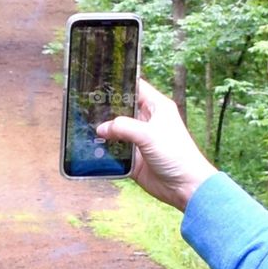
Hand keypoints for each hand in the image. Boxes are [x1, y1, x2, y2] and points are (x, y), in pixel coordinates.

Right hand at [96, 78, 217, 211]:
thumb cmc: (177, 155)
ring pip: (115, 130)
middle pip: (121, 109)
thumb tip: (102, 128)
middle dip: (105, 108)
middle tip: (84, 105)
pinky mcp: (134, 158)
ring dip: (103, 131)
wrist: (184, 186)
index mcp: (156, 107)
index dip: (119, 83)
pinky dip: (104, 150)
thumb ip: (123, 127)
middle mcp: (147, 121)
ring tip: (82, 125)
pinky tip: (90, 147)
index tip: (99, 81)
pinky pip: (114, 151)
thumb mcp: (149, 134)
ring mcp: (139, 139)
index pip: (135, 87)